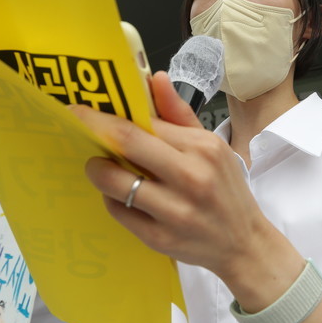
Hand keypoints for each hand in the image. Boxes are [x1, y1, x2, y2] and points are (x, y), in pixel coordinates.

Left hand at [70, 72, 294, 284]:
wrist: (244, 244)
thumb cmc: (227, 191)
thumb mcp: (213, 147)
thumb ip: (180, 114)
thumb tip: (154, 78)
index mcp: (203, 148)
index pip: (145, 123)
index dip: (110, 114)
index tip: (86, 107)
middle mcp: (190, 177)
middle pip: (127, 144)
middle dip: (93, 130)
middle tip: (76, 123)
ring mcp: (174, 211)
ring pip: (114, 182)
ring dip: (98, 169)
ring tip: (101, 166)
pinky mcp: (159, 238)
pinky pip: (118, 211)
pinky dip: (111, 198)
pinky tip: (120, 194)